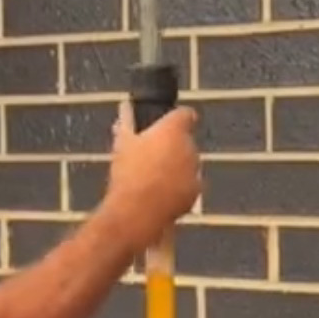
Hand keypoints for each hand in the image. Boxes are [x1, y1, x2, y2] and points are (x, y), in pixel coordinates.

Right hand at [104, 100, 199, 253]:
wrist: (137, 210)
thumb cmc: (128, 173)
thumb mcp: (121, 144)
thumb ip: (126, 122)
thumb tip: (125, 106)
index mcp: (173, 130)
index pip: (185, 114)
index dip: (176, 119)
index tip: (166, 125)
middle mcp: (190, 146)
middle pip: (185, 141)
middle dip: (173, 147)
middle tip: (151, 156)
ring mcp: (195, 170)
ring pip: (189, 163)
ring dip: (177, 167)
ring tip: (153, 179)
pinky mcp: (196, 191)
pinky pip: (190, 184)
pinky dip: (180, 187)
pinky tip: (161, 194)